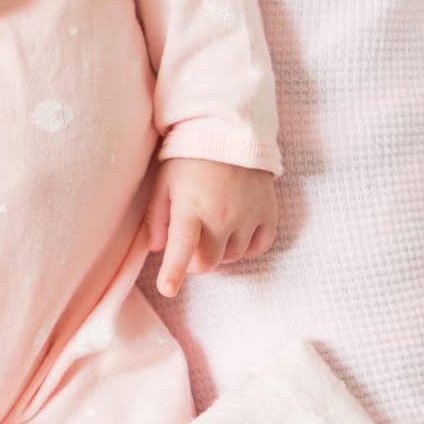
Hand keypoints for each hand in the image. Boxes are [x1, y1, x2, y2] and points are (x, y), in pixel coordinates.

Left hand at [147, 156, 277, 294]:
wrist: (230, 134)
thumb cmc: (189, 160)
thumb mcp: (164, 183)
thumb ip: (157, 217)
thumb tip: (155, 248)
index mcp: (191, 208)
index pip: (182, 247)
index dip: (173, 272)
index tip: (167, 289)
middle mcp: (223, 216)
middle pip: (208, 261)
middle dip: (195, 260)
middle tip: (190, 243)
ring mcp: (249, 216)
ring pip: (232, 257)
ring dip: (220, 251)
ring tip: (212, 227)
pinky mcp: (269, 213)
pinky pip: (259, 247)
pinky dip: (246, 246)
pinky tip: (235, 230)